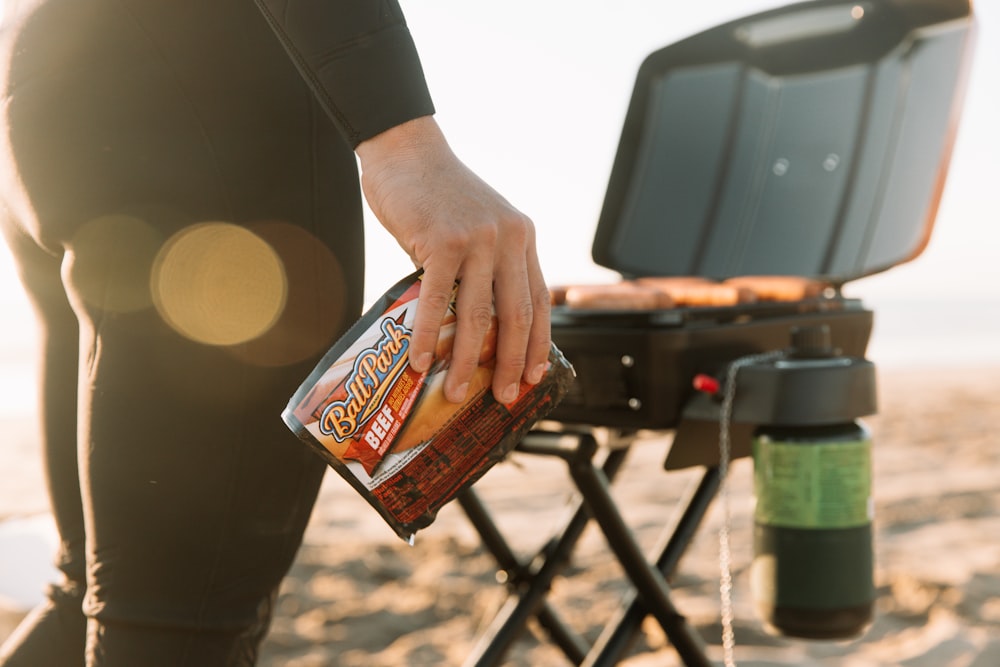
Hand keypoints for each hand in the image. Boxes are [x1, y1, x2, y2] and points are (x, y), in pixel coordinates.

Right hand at [356, 116, 550, 403]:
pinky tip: (420, 361)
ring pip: (477, 314)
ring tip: (456, 391)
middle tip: (503, 397)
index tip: (534, 377)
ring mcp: (477, 239)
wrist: (407, 149)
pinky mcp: (442, 240)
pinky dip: (427, 335)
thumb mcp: (479, 223)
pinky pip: (437, 299)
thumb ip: (484, 265)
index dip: (537, 344)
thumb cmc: (437, 193)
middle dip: (511, 363)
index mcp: (522, 237)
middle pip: (516, 315)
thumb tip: (472, 323)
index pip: (539, 301)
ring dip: (466, 360)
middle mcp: (508, 238)